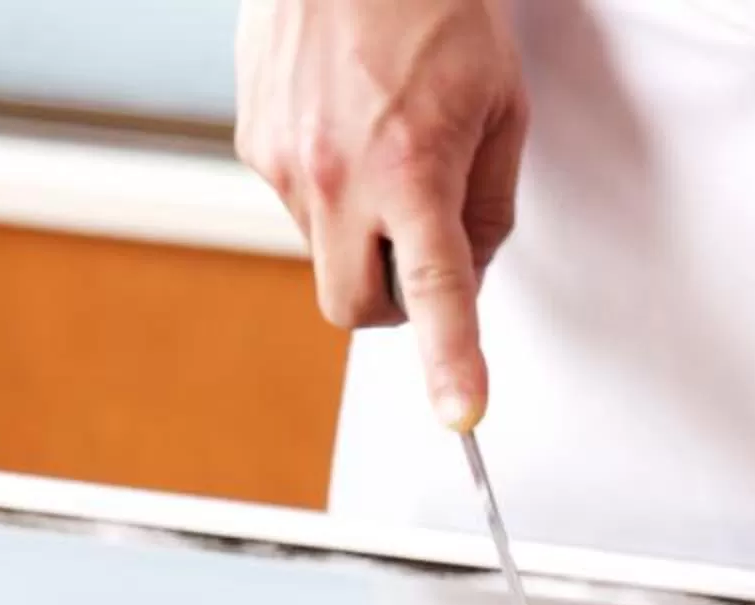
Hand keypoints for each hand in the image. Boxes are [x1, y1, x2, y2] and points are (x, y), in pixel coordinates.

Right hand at [235, 0, 527, 430]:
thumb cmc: (433, 4)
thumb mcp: (500, 106)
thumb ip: (489, 204)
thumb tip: (470, 269)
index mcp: (412, 169)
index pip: (436, 293)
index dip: (451, 362)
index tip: (460, 414)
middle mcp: (337, 176)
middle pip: (357, 307)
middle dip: (393, 301)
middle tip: (425, 251)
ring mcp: (285, 162)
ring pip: (326, 253)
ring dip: (361, 231)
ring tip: (387, 144)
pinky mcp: (254, 142)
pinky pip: (298, 202)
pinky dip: (330, 186)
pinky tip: (349, 123)